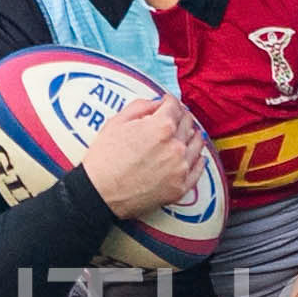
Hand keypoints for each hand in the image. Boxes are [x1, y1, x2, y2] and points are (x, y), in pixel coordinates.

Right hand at [80, 95, 206, 219]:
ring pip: (197, 144)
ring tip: (187, 135)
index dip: (169, 101)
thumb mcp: (116, 123)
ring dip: (192, 136)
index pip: (174, 106)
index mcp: (161, 126)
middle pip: (188, 123)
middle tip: (175, 118)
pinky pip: (198, 170)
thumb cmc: (104, 159)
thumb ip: (141, 106)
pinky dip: (198, 159)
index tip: (167, 103)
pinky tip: (195, 155)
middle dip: (181, 117)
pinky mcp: (180, 187)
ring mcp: (180, 168)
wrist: (99, 194)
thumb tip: (158, 103)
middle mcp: (176, 146)